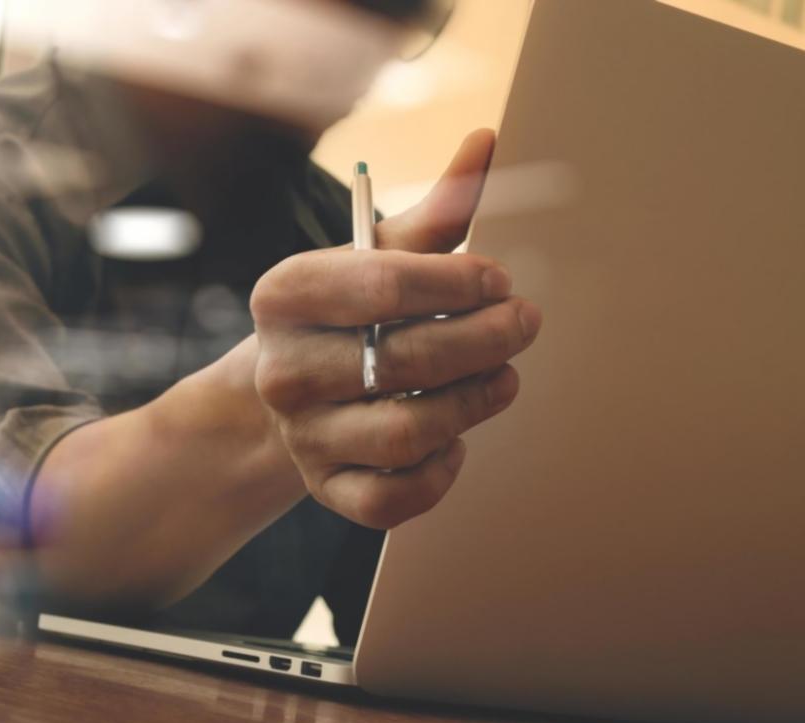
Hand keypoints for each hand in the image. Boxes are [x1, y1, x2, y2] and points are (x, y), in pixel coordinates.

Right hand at [248, 129, 541, 529]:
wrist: (289, 392)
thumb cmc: (349, 312)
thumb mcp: (379, 257)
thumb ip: (436, 211)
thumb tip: (486, 141)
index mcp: (284, 295)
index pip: (382, 285)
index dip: (458, 282)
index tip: (499, 279)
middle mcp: (280, 370)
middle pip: (405, 361)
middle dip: (486, 340)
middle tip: (524, 323)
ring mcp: (300, 436)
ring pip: (408, 432)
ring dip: (475, 403)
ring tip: (503, 377)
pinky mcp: (325, 490)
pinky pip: (394, 498)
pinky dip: (440, 473)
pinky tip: (455, 442)